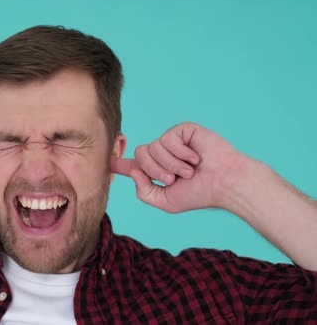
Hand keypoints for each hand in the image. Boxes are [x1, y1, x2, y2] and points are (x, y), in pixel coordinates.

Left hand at [111, 122, 248, 212]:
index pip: (133, 165)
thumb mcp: (165, 201)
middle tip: (175, 179)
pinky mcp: (183, 130)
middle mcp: (162, 154)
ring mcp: (172, 141)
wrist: (224, 183)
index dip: (119, 163)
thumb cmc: (199, 193)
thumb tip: (134, 173)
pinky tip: (195, 157)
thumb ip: (144, 192)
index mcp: (157, 170)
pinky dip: (181, 153)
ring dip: (171, 164)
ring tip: (189, 171)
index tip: (107, 160)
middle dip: (156, 170)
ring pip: (153, 147)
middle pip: (140, 154)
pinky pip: (168, 139)